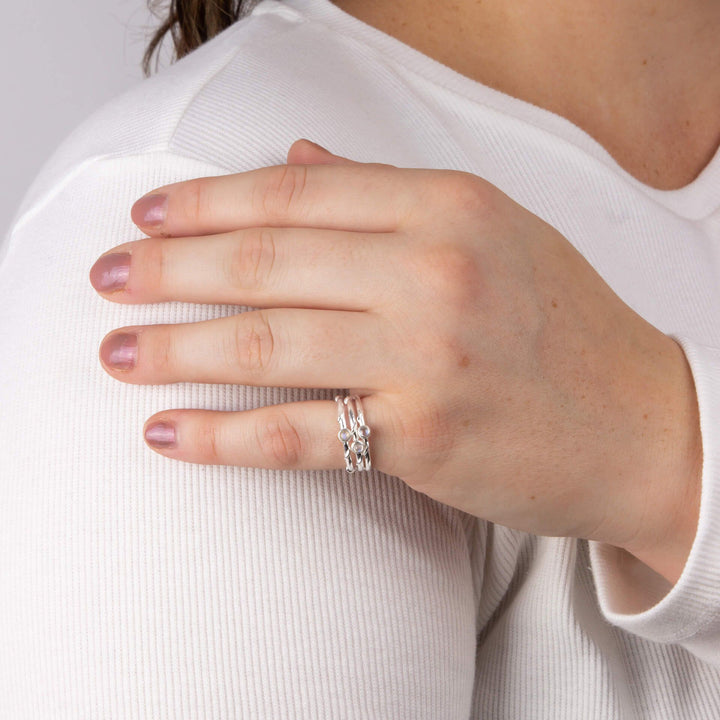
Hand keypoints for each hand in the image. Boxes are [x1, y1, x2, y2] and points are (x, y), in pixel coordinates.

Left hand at [89, 139, 700, 582]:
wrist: (644, 423)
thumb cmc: (569, 329)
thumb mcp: (494, 234)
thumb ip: (387, 194)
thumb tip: (295, 160)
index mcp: (450, 207)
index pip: (297, 192)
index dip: (208, 203)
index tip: (150, 217)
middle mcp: (434, 270)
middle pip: (265, 261)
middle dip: (168, 269)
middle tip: (107, 279)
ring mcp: (427, 355)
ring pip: (265, 340)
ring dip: (174, 346)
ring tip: (118, 353)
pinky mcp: (421, 437)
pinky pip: (296, 432)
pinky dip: (223, 434)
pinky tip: (170, 433)